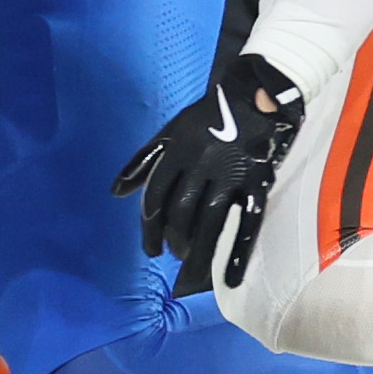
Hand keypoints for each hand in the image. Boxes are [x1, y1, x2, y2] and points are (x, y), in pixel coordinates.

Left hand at [112, 54, 304, 290]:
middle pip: (180, 212)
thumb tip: (116, 193)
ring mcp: (230, 176)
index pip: (156, 197)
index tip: (150, 249)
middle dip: (173, 239)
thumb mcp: (169, 131)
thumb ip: (142, 161)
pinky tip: (229, 276)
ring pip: (209, 221)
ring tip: (190, 267)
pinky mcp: (256, 183)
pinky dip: (237, 252)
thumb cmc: (207, 116)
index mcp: (177, 152)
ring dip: (197, 250)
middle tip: (172, 255)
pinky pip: (246, 222)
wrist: (253, 97)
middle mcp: (200, 166)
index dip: (150, 227)